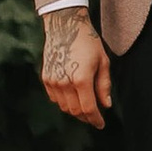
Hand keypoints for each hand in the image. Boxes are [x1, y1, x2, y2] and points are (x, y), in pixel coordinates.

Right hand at [41, 11, 111, 129]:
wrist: (65, 26)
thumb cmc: (88, 42)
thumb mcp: (103, 62)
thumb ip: (104, 85)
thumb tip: (106, 105)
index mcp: (81, 79)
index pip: (88, 108)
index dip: (96, 119)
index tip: (101, 124)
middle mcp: (64, 82)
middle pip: (75, 111)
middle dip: (86, 116)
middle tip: (94, 116)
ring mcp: (52, 81)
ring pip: (64, 107)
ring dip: (75, 110)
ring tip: (85, 106)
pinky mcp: (45, 78)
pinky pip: (55, 98)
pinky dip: (64, 102)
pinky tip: (73, 96)